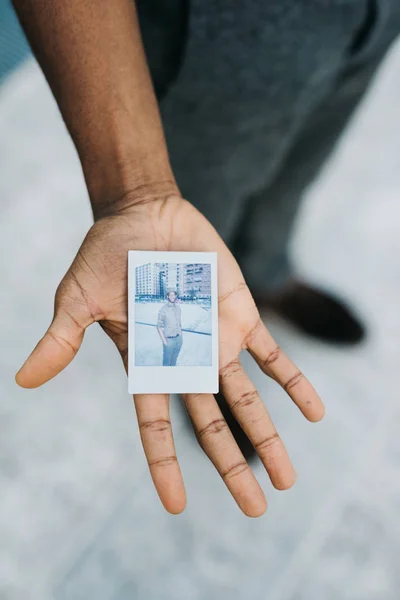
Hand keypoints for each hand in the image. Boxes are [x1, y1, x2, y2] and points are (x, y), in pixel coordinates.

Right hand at [16, 194, 323, 516]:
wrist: (144, 214)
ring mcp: (216, 342)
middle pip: (211, 425)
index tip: (177, 505)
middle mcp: (184, 361)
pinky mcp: (241, 316)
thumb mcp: (78, 298)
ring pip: (246, 400)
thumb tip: (23, 379)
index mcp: (146, 363)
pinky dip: (293, 381)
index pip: (155, 424)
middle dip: (232, 466)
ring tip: (286, 479)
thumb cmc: (106, 254)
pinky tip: (314, 412)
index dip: (165, 464)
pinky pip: (273, 355)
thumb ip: (62, 339)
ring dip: (268, 437)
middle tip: (255, 508)